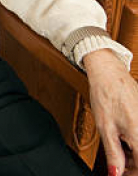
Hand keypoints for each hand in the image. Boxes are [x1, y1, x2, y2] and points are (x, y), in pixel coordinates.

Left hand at [84, 49, 137, 174]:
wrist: (110, 74)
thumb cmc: (106, 96)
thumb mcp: (105, 128)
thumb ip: (113, 154)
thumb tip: (116, 173)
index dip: (131, 174)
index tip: (119, 174)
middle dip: (132, 165)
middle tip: (116, 166)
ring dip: (133, 155)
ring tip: (117, 153)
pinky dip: (134, 143)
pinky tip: (123, 141)